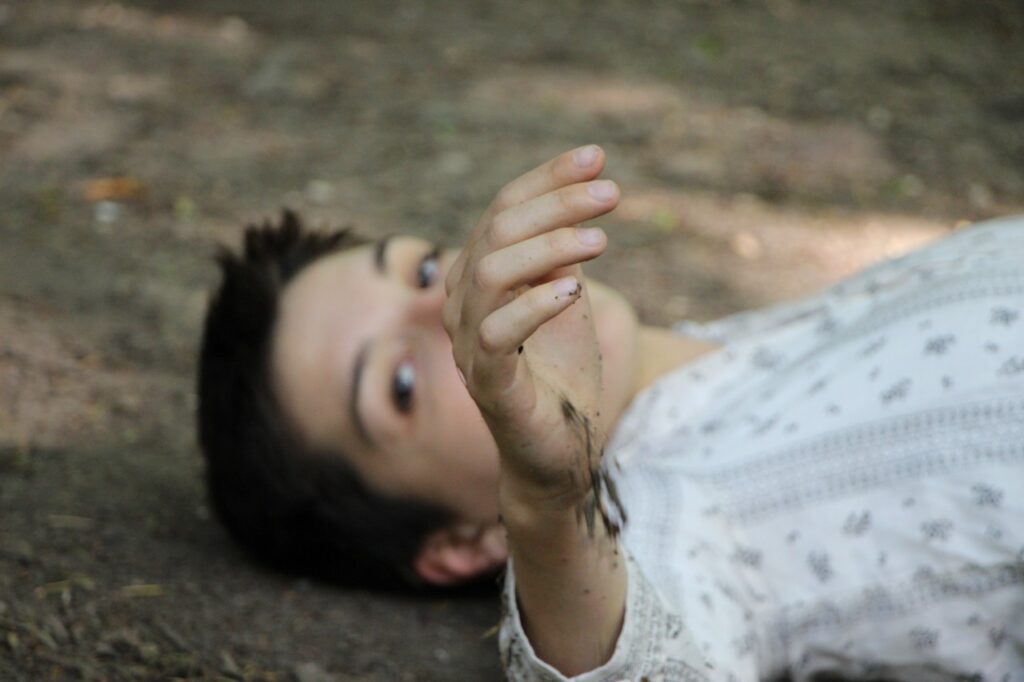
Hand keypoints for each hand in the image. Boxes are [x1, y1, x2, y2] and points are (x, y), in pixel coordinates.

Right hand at [442, 146, 619, 511]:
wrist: (558, 452)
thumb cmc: (561, 374)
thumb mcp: (567, 299)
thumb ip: (562, 254)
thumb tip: (580, 198)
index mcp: (478, 277)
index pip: (502, 210)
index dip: (546, 179)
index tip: (596, 156)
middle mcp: (463, 303)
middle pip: (495, 231)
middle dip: (554, 204)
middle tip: (612, 194)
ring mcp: (469, 344)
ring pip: (490, 272)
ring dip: (548, 246)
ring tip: (603, 240)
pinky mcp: (488, 383)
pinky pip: (498, 334)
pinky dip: (536, 305)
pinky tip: (576, 290)